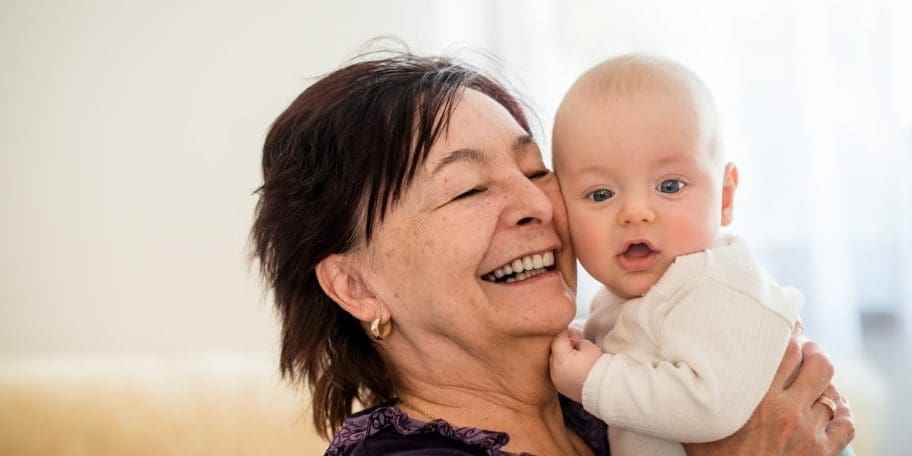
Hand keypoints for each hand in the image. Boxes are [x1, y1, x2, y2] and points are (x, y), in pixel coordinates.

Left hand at [549, 329, 602, 402]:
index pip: (557, 338)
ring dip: (562, 357)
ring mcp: (555, 380)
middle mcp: (554, 370)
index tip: (573, 332)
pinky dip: (563, 368)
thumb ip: (576, 340)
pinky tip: (575, 367)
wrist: (604, 390)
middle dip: (563, 345)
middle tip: (576, 343)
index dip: (565, 333)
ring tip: (577, 356)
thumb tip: (571, 339)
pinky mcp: (560, 387)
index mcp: (560, 358)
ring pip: (554, 362)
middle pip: (554, 350)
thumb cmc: (598, 367)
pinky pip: (558, 373)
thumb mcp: (588, 346)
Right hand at [683, 337, 854, 454]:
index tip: (791, 324)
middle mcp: (787, 410)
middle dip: (814, 353)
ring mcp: (808, 431)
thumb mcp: (698, 425)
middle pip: (818, 364)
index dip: (793, 332)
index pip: (787, 350)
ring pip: (832, 392)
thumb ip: (693, 396)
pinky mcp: (821, 452)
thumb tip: (669, 370)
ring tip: (816, 379)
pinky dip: (843, 414)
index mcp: (758, 399)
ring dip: (825, 384)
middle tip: (806, 350)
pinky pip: (846, 425)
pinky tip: (834, 409)